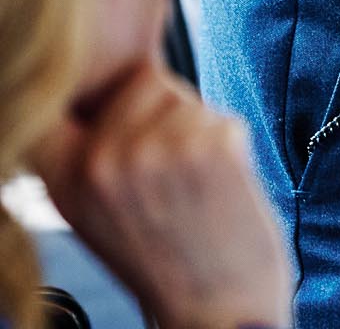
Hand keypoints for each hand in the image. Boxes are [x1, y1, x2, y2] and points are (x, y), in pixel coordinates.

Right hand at [30, 63, 290, 328]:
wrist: (217, 314)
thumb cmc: (164, 261)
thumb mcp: (94, 213)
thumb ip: (85, 152)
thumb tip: (93, 83)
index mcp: (66, 176)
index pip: (63, 93)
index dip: (95, 90)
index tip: (109, 111)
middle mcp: (103, 160)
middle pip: (143, 78)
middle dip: (162, 112)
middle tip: (168, 177)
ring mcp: (158, 151)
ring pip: (186, 97)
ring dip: (198, 131)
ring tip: (193, 190)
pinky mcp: (212, 147)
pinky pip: (223, 116)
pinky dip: (231, 145)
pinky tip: (221, 191)